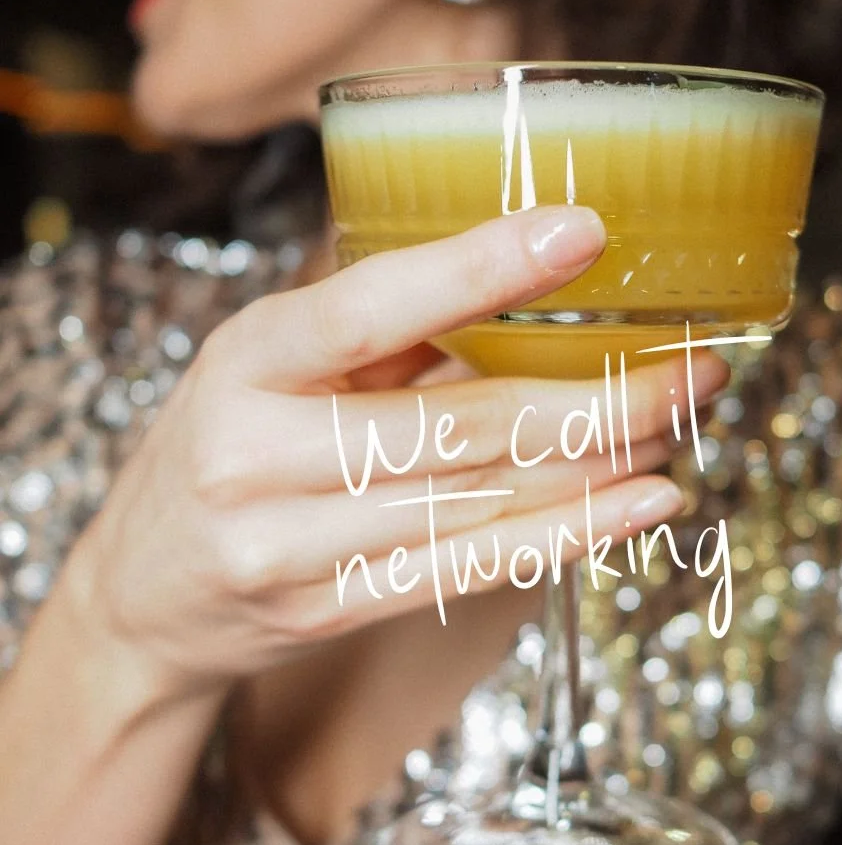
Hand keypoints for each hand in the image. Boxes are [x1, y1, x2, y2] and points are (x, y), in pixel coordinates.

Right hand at [63, 204, 726, 706]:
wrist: (144, 596)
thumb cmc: (225, 449)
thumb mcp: (270, 365)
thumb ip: (378, 332)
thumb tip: (526, 285)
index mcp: (246, 362)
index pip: (367, 310)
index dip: (477, 271)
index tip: (584, 231)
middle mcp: (260, 458)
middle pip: (458, 427)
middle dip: (596, 397)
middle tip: (694, 368)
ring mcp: (292, 549)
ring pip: (479, 502)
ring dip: (600, 464)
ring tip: (681, 425)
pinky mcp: (330, 613)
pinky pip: (468, 571)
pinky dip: (567, 534)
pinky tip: (639, 504)